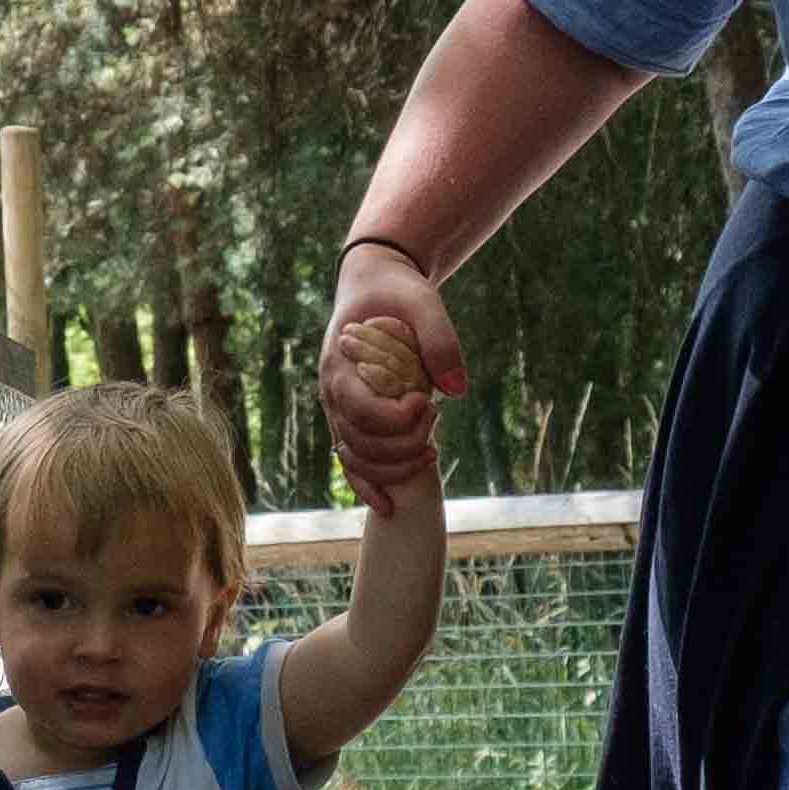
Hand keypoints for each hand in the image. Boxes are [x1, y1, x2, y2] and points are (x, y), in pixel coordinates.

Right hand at [322, 249, 463, 507]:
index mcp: (341, 364)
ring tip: (431, 454)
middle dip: (403, 445)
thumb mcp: (424, 301)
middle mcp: (332, 392)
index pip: (362, 412)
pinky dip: (368, 486)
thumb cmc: (397, 291)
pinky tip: (389, 506)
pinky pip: (352, 460)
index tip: (427, 401)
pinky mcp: (350, 418)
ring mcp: (338, 409)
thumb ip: (440, 340)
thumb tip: (456, 392)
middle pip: (360, 443)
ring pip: (355, 459)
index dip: (398, 419)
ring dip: (393, 469)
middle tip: (436, 422)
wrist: (373, 283)